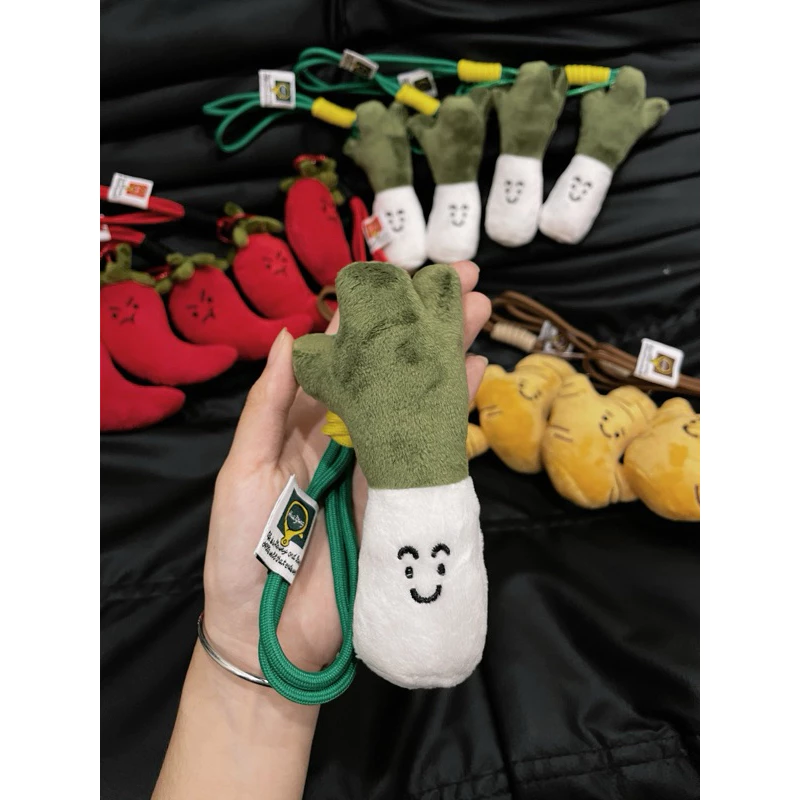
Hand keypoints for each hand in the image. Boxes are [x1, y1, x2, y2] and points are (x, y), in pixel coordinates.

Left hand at [202, 261, 490, 676]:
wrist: (269, 632)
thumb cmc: (240, 551)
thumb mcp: (241, 470)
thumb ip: (267, 404)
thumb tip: (286, 336)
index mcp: (299, 420)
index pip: (340, 355)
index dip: (369, 315)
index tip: (399, 277)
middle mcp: (344, 432)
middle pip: (388, 368)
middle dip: (422, 324)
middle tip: (461, 281)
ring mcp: (376, 462)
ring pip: (416, 397)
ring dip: (446, 353)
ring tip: (476, 311)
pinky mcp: (401, 494)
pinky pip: (430, 445)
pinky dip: (453, 409)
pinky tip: (473, 371)